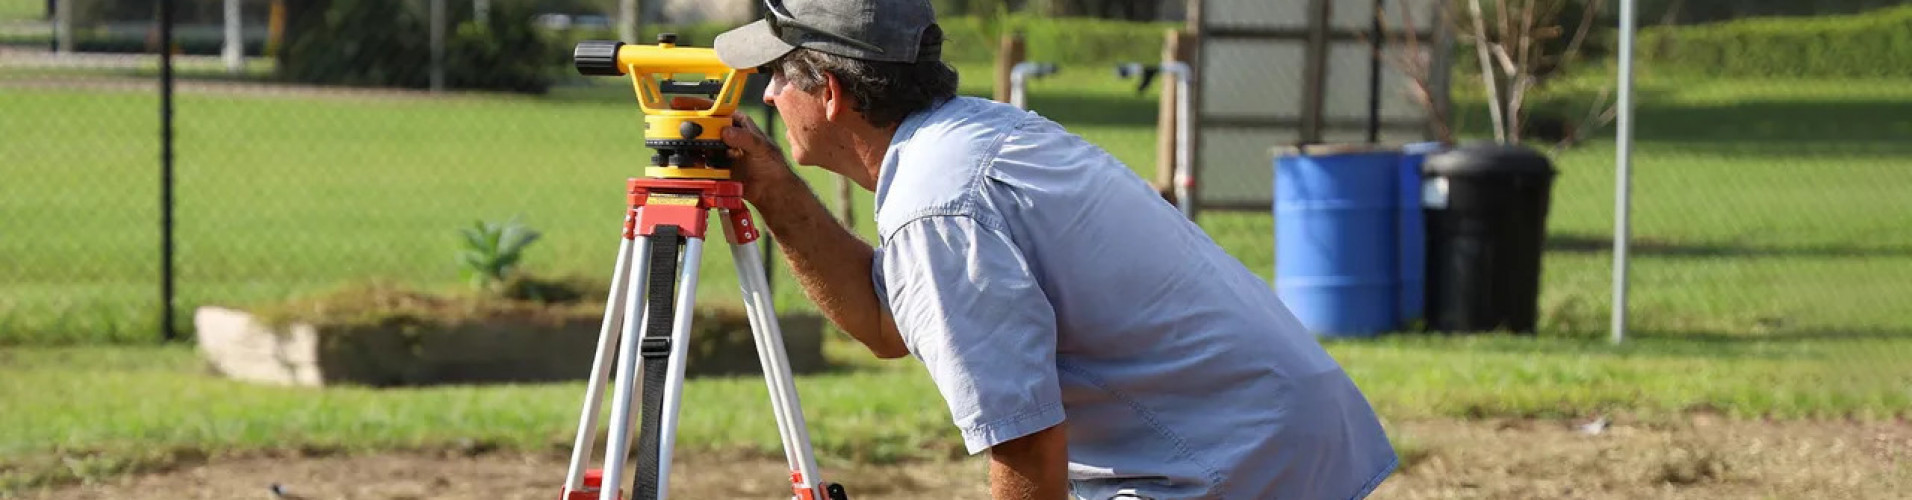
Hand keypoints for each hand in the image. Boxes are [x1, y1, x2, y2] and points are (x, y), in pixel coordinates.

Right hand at [669, 96, 797, 203]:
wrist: (770, 190)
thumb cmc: (772, 165)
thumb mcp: (762, 148)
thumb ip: (745, 138)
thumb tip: (726, 131)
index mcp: (737, 123)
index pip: (715, 108)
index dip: (696, 104)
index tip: (680, 104)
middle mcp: (726, 134)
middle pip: (702, 126)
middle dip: (689, 127)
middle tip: (676, 129)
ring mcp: (719, 150)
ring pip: (698, 144)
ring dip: (690, 146)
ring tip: (682, 148)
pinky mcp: (716, 166)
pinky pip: (700, 162)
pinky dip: (694, 163)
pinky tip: (691, 164)